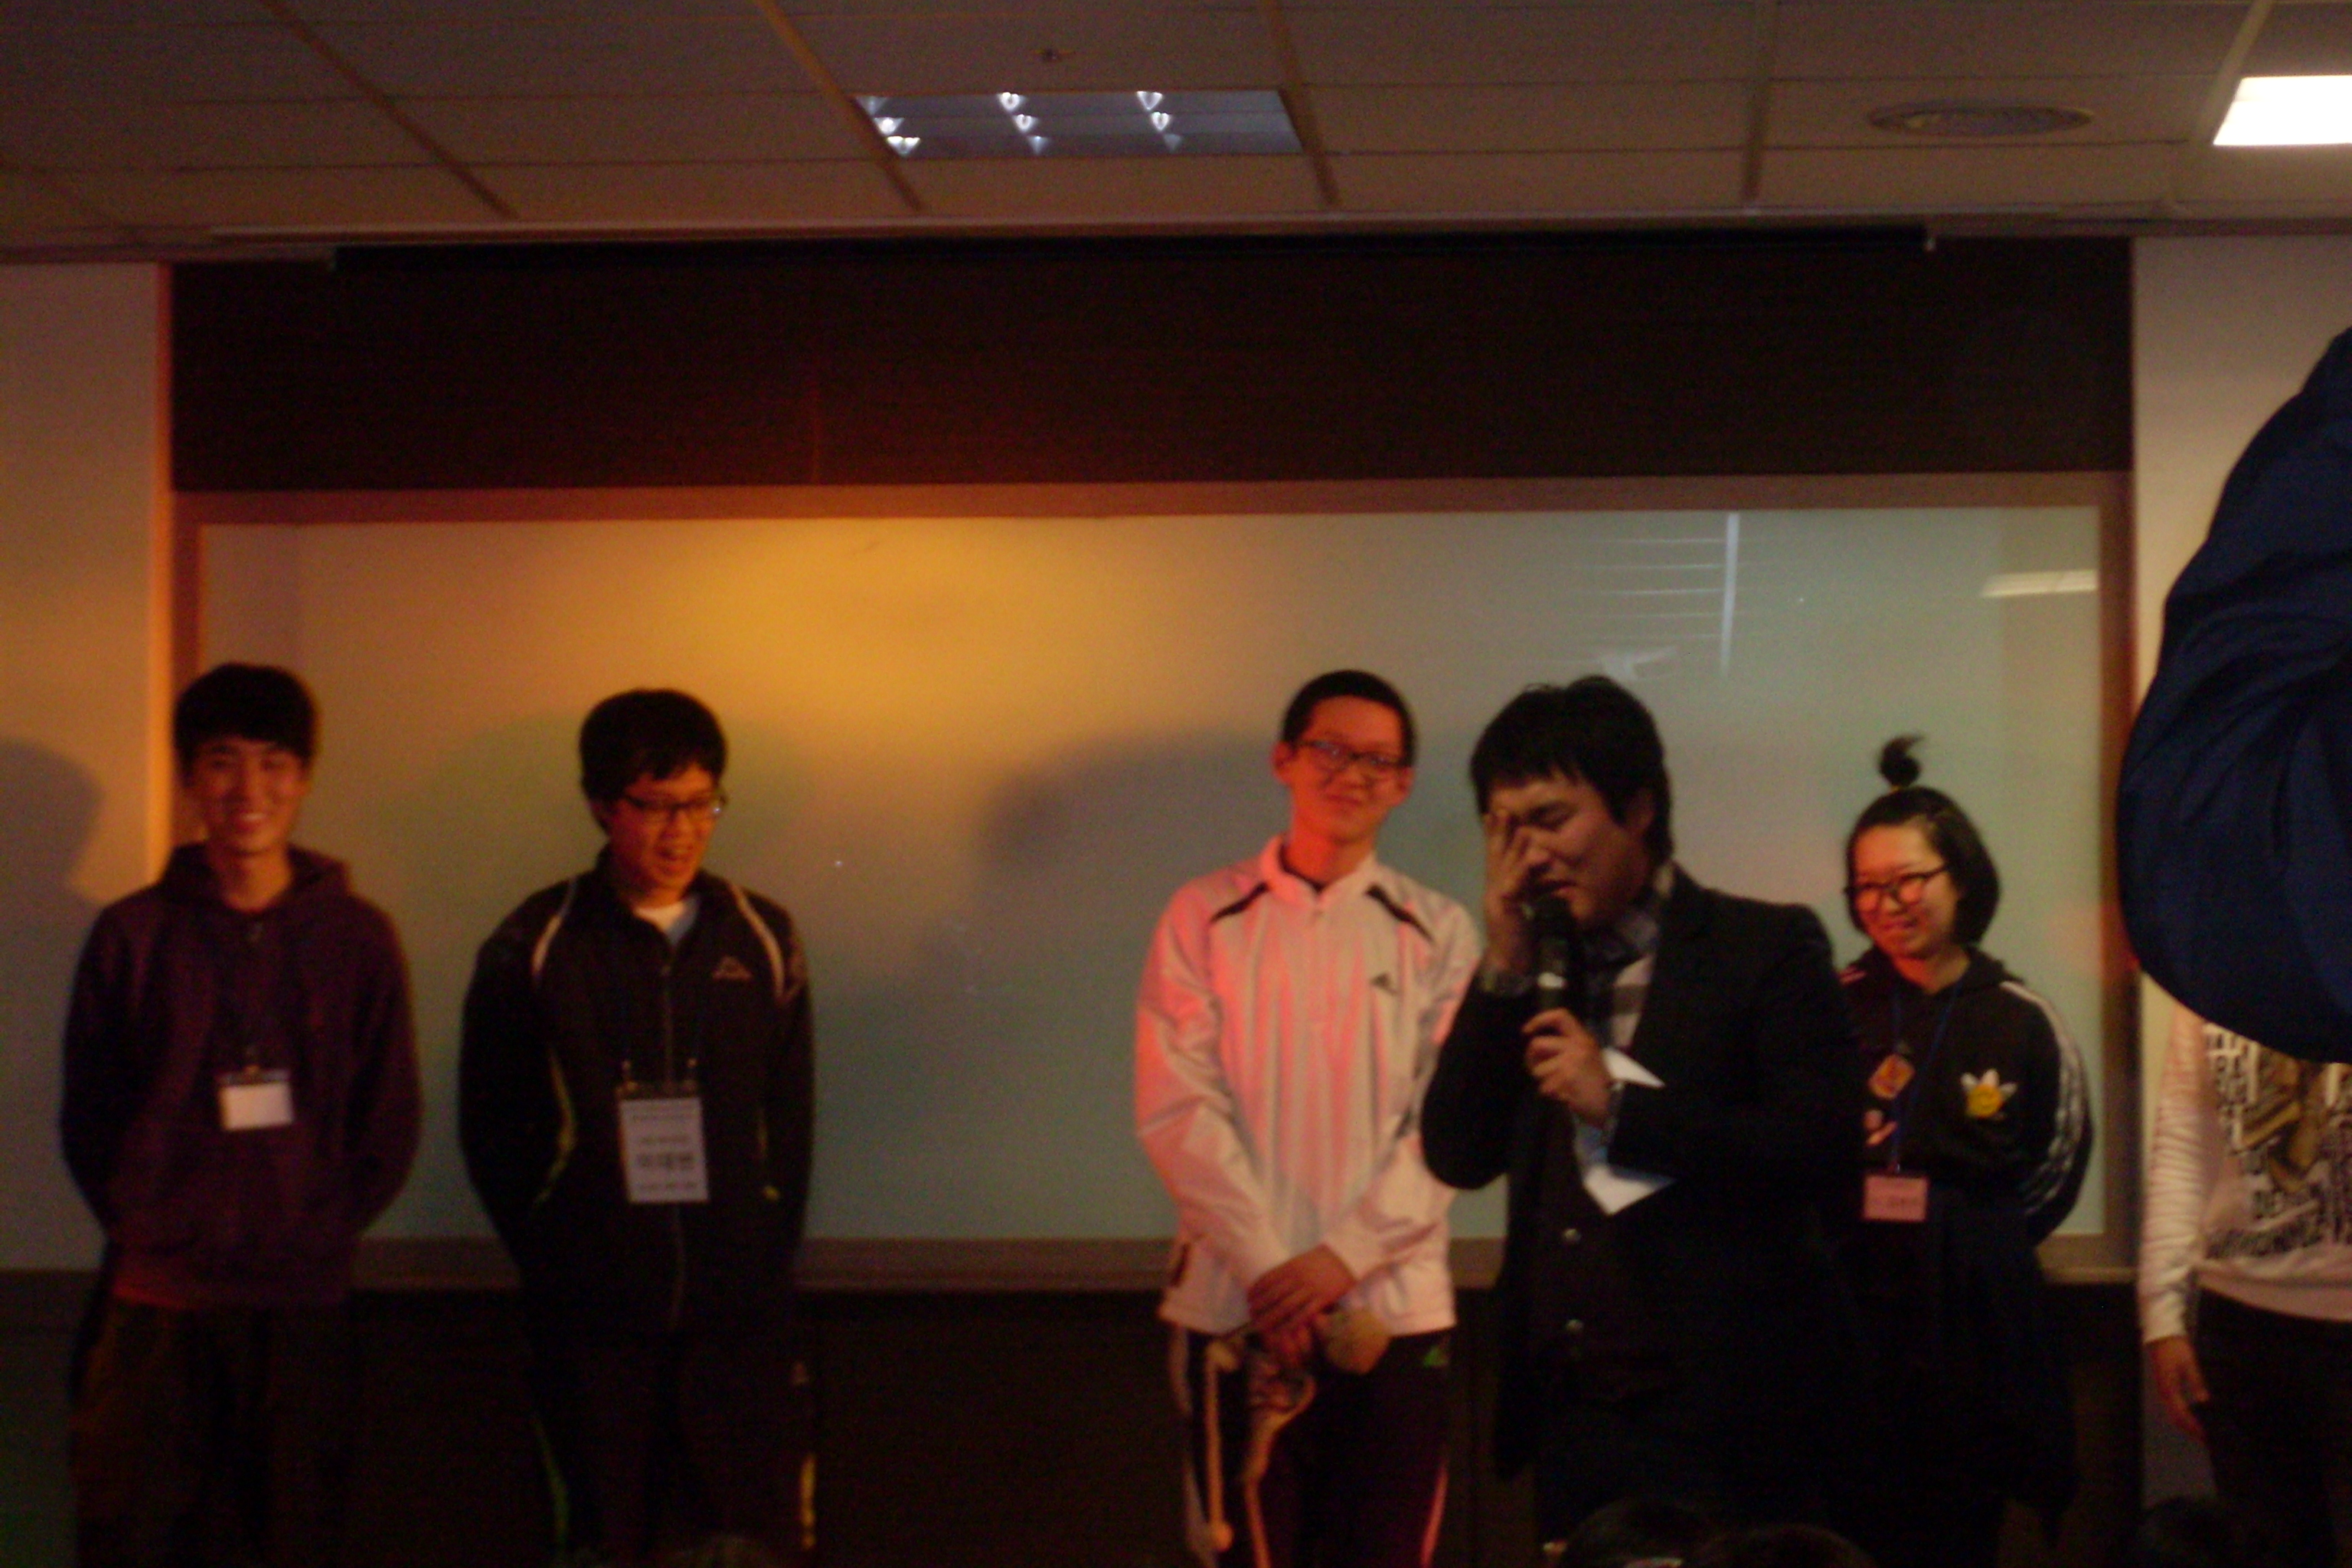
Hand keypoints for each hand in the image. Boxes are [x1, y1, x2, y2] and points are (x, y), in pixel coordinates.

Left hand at [1247, 1245, 1357, 1352]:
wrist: (1346, 1256)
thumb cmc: (1323, 1259)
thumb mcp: (1302, 1260)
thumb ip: (1288, 1271)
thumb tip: (1271, 1282)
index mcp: (1292, 1266)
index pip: (1268, 1279)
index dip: (1256, 1290)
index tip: (1248, 1299)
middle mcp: (1298, 1277)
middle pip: (1273, 1295)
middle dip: (1260, 1306)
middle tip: (1250, 1315)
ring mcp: (1311, 1288)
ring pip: (1286, 1306)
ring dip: (1271, 1317)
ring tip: (1261, 1326)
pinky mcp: (1323, 1298)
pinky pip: (1304, 1313)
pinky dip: (1292, 1323)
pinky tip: (1283, 1331)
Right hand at [1480, 808, 1546, 975]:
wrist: (1510, 966)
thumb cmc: (1519, 939)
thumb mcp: (1523, 907)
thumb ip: (1526, 888)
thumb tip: (1539, 866)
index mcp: (1498, 889)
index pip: (1495, 857)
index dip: (1494, 836)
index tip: (1493, 814)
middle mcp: (1492, 890)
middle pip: (1495, 856)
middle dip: (1498, 832)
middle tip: (1502, 808)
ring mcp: (1495, 899)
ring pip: (1505, 867)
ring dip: (1513, 845)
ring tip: (1521, 825)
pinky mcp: (1503, 909)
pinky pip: (1514, 885)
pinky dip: (1524, 870)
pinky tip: (1534, 857)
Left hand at [1525, 1008, 1613, 1124]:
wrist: (1612, 1102)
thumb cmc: (1596, 1081)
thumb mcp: (1587, 1054)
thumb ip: (1565, 1047)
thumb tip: (1535, 1047)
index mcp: (1582, 1038)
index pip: (1560, 1017)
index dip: (1539, 1020)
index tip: (1526, 1031)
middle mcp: (1576, 1046)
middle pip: (1537, 1044)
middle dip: (1530, 1060)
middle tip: (1537, 1070)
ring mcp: (1570, 1062)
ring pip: (1538, 1070)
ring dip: (1544, 1082)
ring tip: (1561, 1087)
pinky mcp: (1566, 1079)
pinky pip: (1545, 1088)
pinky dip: (1551, 1095)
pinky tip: (1566, 1095)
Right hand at [2147, 1335, 2208, 1443]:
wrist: (2160, 1334)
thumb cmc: (2176, 1348)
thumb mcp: (2190, 1364)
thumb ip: (2197, 1384)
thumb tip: (2205, 1402)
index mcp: (2169, 1388)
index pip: (2182, 1414)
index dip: (2194, 1426)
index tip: (2207, 1435)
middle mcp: (2164, 1392)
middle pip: (2175, 1418)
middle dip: (2190, 1430)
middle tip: (2206, 1439)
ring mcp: (2162, 1389)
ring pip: (2173, 1413)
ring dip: (2186, 1424)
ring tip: (2200, 1431)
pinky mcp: (2164, 1386)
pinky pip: (2172, 1407)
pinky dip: (2182, 1416)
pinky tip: (2192, 1416)